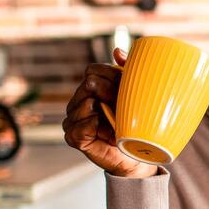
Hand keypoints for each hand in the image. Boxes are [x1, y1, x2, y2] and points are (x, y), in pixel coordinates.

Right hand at [62, 48, 156, 178]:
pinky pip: (85, 124)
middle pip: (90, 84)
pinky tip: (113, 135)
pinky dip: (102, 128)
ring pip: (88, 102)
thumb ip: (126, 73)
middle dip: (112, 93)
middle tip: (127, 107)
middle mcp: (77, 101)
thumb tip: (117, 51)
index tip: (128, 87)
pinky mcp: (73, 136)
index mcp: (89, 89)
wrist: (136, 157)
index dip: (111, 75)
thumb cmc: (135, 126)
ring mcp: (72, 119)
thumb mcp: (134, 96)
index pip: (93, 70)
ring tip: (121, 125)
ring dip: (110, 113)